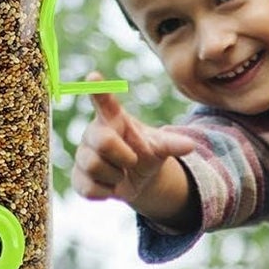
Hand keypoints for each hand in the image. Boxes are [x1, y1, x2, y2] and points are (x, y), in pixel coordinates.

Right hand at [70, 80, 196, 216]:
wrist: (137, 179)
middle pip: (103, 141)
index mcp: (113, 118)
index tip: (94, 76)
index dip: (98, 90)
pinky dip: (106, 192)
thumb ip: (172, 144)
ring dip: (116, 176)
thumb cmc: (145, 153)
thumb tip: (190, 145)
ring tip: (121, 174)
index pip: (105, 101)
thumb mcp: (160, 147)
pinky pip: (88, 188)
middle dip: (124, 156)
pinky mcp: (77, 177)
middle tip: (132, 161)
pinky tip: (111, 186)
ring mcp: (82, 154)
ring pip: (94, 167)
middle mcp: (93, 132)